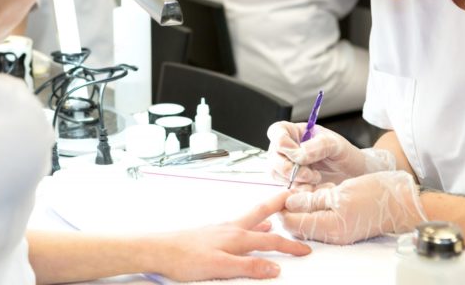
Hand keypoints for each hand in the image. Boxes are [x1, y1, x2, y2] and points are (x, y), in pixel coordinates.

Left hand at [149, 192, 310, 280]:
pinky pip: (237, 225)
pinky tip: (245, 230)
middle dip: (277, 205)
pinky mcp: (211, 233)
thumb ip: (248, 267)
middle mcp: (230, 228)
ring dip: (264, 214)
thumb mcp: (220, 267)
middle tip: (290, 196)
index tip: (305, 249)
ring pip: (249, 218)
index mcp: (236, 236)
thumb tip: (274, 267)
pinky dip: (248, 224)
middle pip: (260, 213)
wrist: (159, 250)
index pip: (271, 240)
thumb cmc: (184, 258)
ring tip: (274, 212)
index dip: (290, 246)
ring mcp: (220, 229)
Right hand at [266, 121, 394, 184]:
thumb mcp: (336, 144)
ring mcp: (287, 166)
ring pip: (275, 172)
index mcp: (294, 133)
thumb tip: (298, 155)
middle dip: (289, 167)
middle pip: (272, 155)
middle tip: (309, 174)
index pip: (276, 131)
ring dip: (293, 179)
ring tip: (315, 179)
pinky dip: (297, 190)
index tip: (296, 153)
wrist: (355, 175)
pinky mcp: (291, 183)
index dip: (280, 141)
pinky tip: (313, 189)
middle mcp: (287, 149)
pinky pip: (284, 187)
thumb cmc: (345, 155)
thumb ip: (317, 146)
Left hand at [280, 171, 426, 244]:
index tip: (282, 190)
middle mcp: (332, 234)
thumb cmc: (377, 194)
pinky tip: (319, 192)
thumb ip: (313, 199)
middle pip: (298, 224)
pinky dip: (315, 206)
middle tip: (292, 187)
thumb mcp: (340, 192)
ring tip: (307, 188)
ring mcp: (338, 232)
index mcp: (329, 227)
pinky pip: (320, 218)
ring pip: (308, 220)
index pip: (292, 223)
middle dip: (290, 207)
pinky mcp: (343, 226)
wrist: (404, 202)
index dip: (282, 207)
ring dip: (303, 206)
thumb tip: (290, 202)